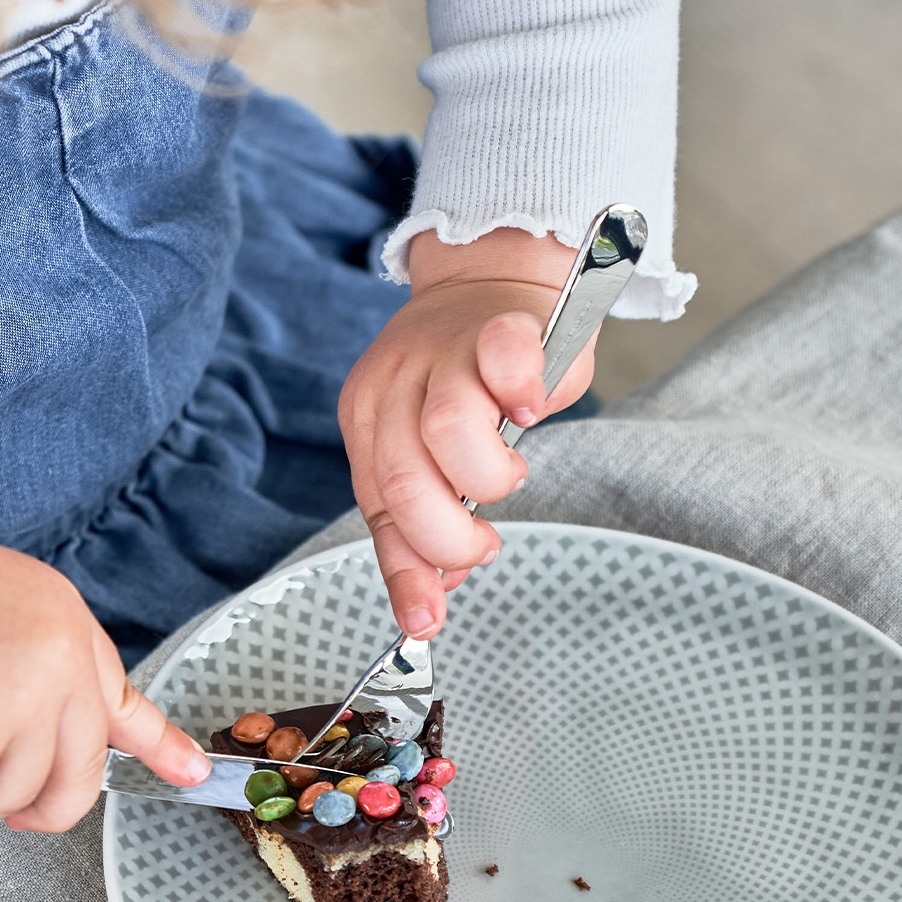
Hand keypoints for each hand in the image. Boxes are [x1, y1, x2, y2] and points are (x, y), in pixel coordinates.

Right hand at [0, 480, 207, 830]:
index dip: (157, 745)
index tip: (190, 773)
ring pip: (10, 797)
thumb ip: (29, 657)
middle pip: (78, 777)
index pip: (124, 700)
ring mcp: (21, 711)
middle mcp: (61, 669)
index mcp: (66, 624)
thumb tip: (39, 727)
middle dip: (39, 806)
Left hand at [339, 227, 590, 638]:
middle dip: (452, 537)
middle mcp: (393, 385)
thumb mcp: (425, 448)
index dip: (405, 570)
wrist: (489, 280)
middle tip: (484, 543)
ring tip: (508, 475)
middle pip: (406, 481)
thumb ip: (427, 513)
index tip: (426, 621)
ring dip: (489, 478)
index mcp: (369, 420)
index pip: (377, 509)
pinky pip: (505, 359)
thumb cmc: (465, 377)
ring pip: (447, 431)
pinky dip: (523, 393)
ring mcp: (444, 352)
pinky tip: (532, 408)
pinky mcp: (500, 324)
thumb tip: (438, 587)